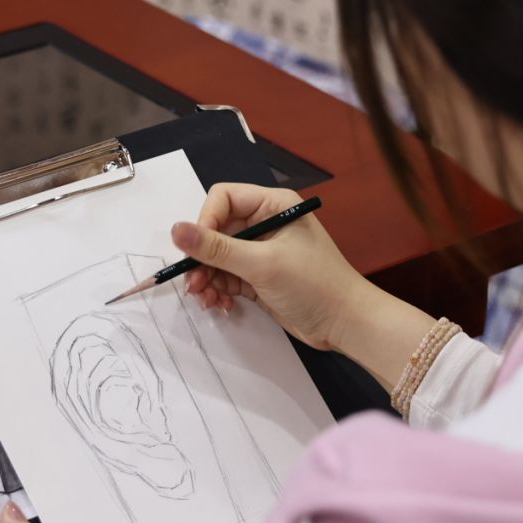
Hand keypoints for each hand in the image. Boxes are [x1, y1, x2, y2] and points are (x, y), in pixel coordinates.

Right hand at [172, 184, 370, 350]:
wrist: (345, 323)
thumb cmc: (316, 285)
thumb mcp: (262, 264)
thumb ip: (217, 248)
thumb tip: (177, 230)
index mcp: (273, 205)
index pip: (223, 199)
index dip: (205, 222)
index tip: (195, 249)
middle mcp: (266, 223)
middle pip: (216, 230)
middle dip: (202, 258)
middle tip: (194, 284)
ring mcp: (262, 251)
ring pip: (218, 257)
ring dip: (207, 278)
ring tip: (206, 300)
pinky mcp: (259, 276)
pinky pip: (227, 276)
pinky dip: (219, 289)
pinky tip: (220, 304)